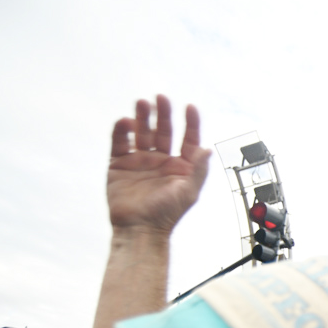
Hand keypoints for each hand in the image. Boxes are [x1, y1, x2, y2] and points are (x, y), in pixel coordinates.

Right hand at [108, 95, 210, 233]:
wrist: (138, 229)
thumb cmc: (166, 214)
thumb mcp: (188, 192)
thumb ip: (198, 170)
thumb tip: (207, 149)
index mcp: (181, 166)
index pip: (188, 139)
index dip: (191, 123)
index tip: (190, 108)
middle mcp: (161, 161)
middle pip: (164, 131)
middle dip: (163, 114)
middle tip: (161, 98)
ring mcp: (140, 161)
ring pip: (142, 133)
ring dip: (143, 117)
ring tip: (142, 103)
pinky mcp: (119, 164)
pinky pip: (120, 142)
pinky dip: (122, 130)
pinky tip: (126, 122)